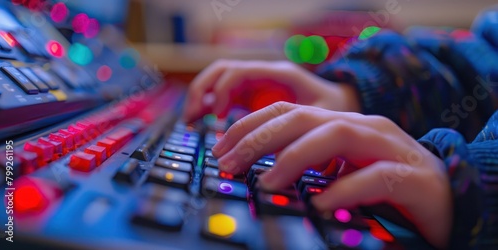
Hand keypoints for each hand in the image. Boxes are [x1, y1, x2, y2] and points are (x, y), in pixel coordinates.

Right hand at [183, 60, 359, 121]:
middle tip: (192, 119)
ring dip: (202, 97)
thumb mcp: (325, 119)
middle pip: (221, 71)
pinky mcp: (254, 95)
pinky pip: (225, 94)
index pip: (239, 73)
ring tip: (191, 121)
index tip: (217, 117)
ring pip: (219, 80)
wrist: (345, 101)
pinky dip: (211, 104)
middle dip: (202, 92)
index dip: (223, 92)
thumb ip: (301, 133)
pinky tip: (207, 123)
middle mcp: (265, 74)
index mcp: (280, 74)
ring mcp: (257, 83)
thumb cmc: (338, 109)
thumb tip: (277, 156)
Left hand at [212, 102, 451, 248]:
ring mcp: (390, 147)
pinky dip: (344, 188)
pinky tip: (320, 204)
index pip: (289, 112)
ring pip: (337, 135)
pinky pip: (376, 176)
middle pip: (304, 118)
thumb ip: (309, 166)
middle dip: (261, 138)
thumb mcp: (341, 170)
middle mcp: (364, 127)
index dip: (251, 126)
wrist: (449, 199)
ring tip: (269, 182)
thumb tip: (260, 174)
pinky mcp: (413, 176)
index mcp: (343, 124)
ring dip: (296, 156)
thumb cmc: (388, 187)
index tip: (221, 148)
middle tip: (230, 163)